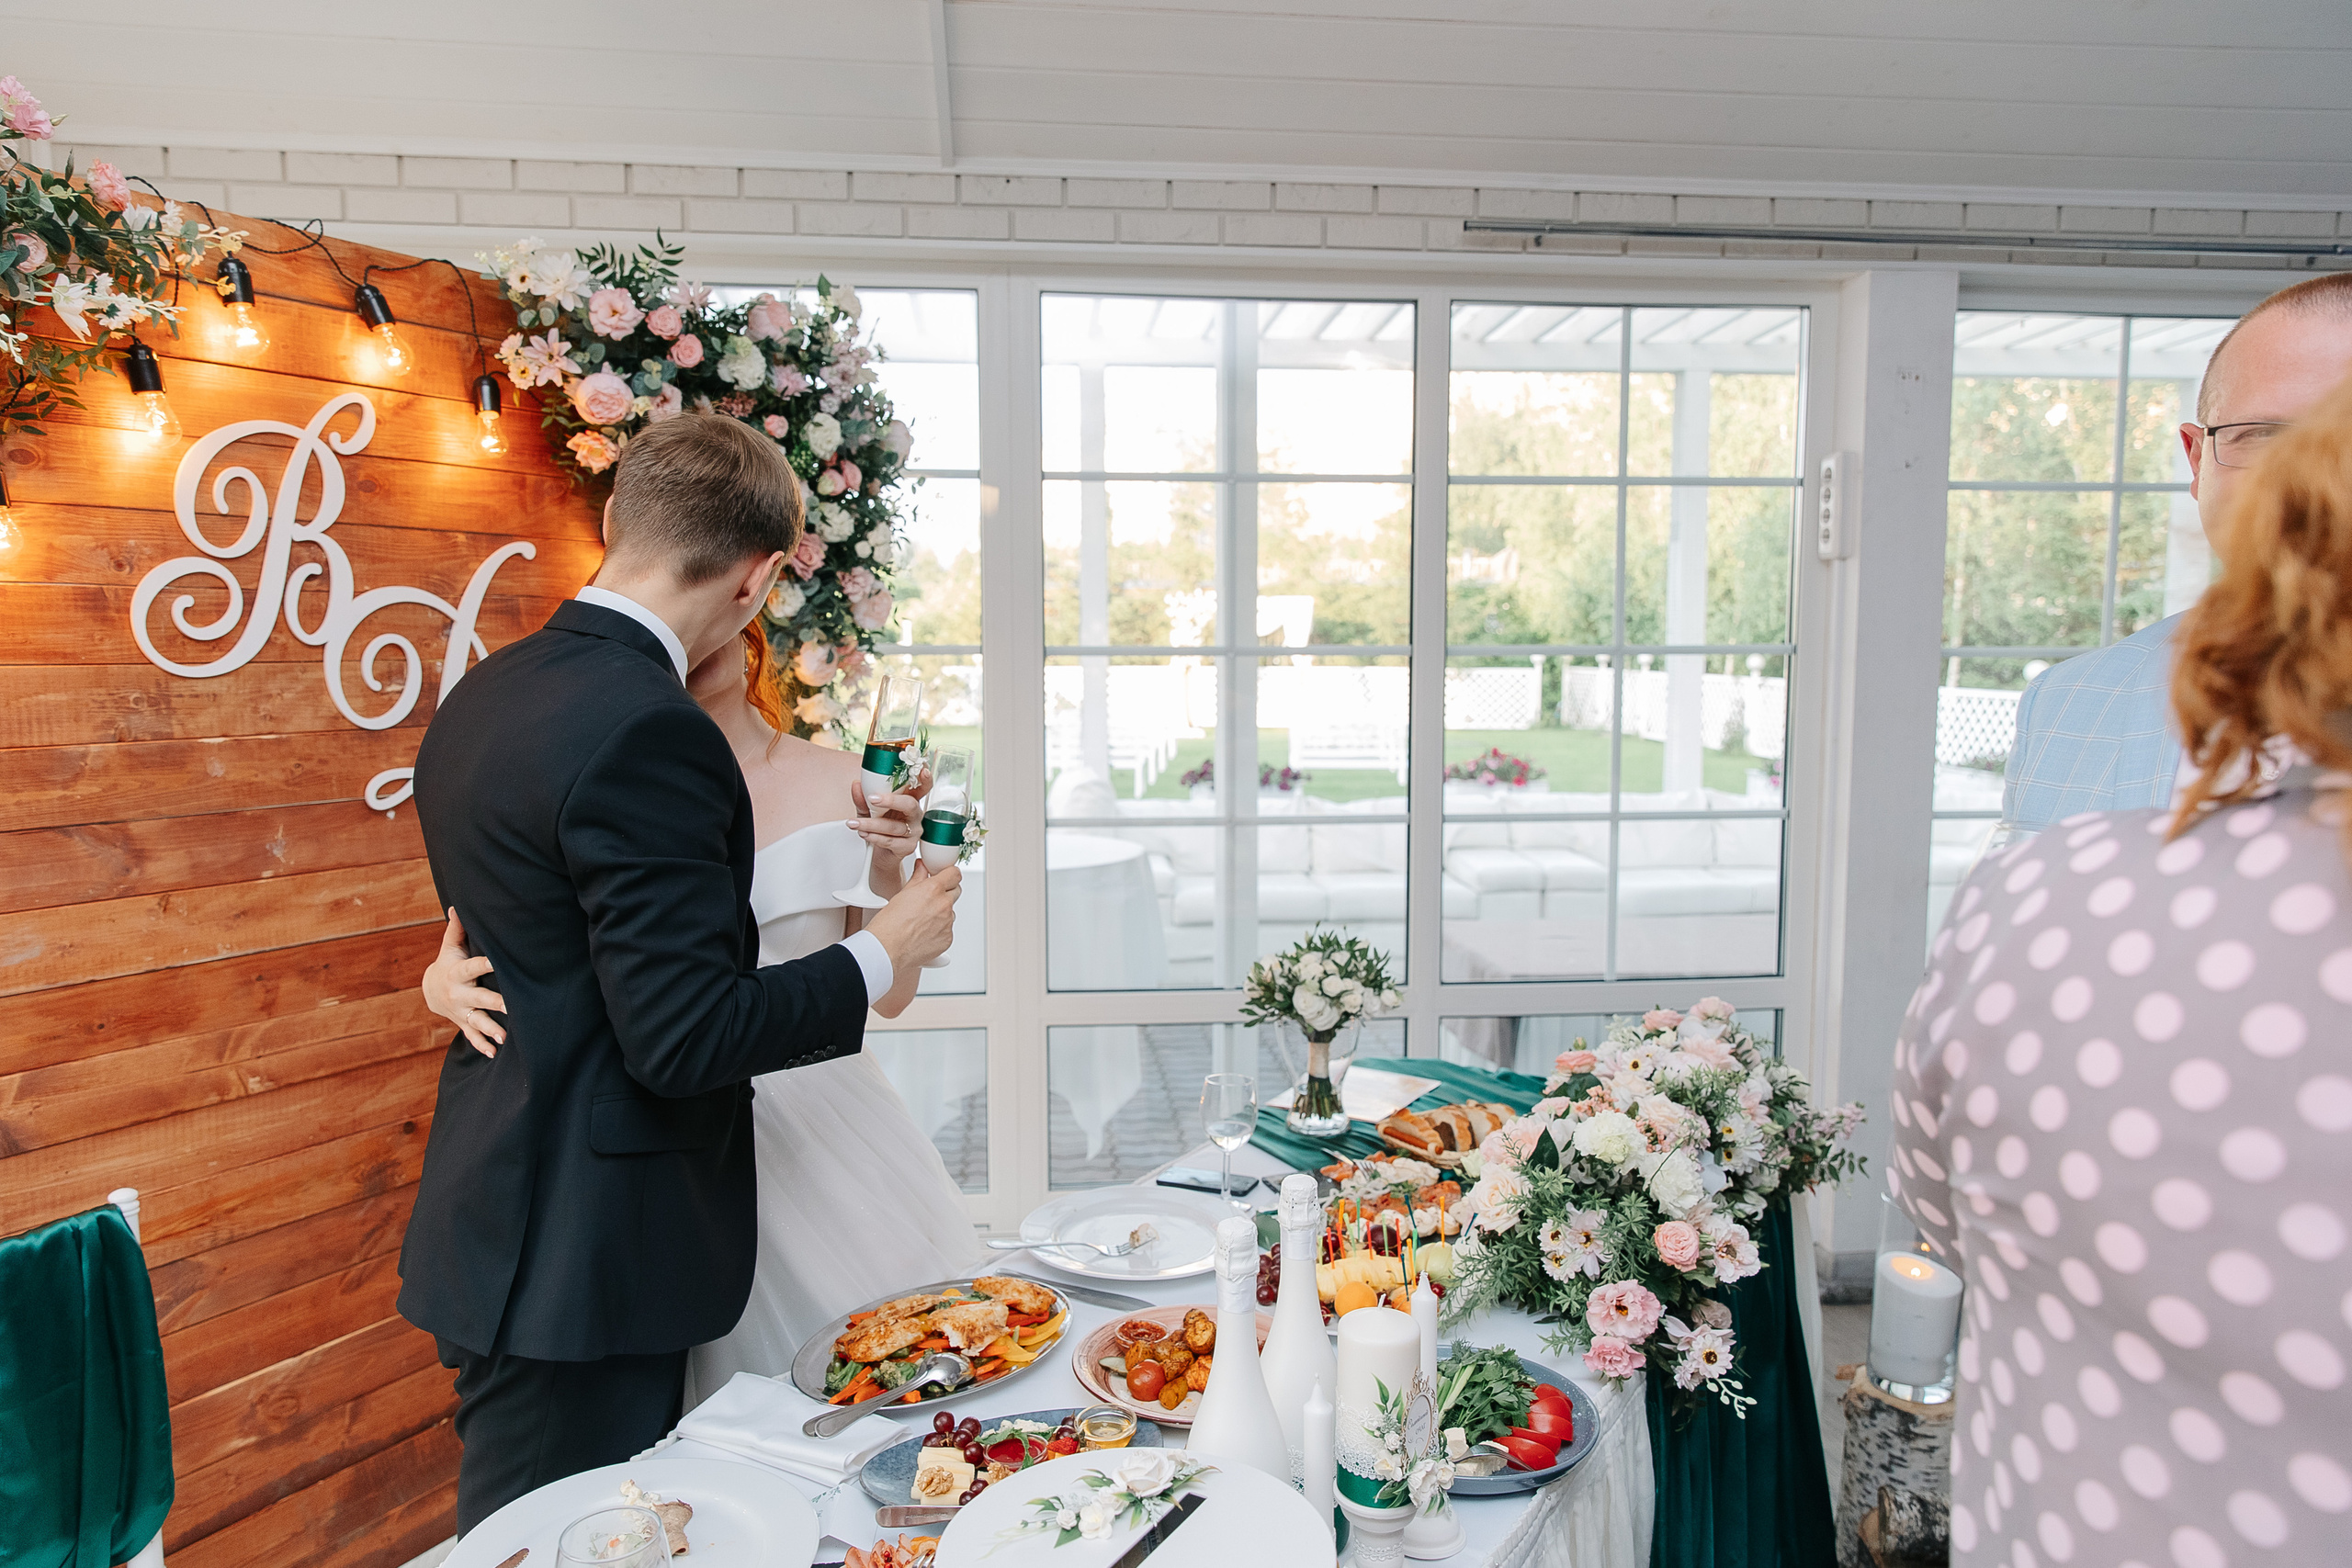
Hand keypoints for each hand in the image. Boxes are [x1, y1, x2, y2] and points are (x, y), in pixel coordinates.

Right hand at [422, 908, 505, 1059]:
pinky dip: (482, 1046)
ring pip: (477, 1021)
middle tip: (512, 1007)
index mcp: (458, 973)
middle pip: (479, 998)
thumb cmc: (449, 962)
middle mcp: (459, 994)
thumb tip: (457, 906)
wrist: (431, 989)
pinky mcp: (463, 1023)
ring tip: (504, 1037)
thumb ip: (457, 929)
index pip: (473, 967)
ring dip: (490, 1030)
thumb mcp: (450, 946)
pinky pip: (472, 1036)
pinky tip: (495, 1054)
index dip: (485, 964)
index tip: (499, 962)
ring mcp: (461, 1011)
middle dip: (495, 1004)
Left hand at [848, 768, 924, 880]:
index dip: (925, 779)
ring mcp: (914, 832)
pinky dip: (874, 837)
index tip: (922, 770)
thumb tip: (856, 785)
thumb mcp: (868, 812)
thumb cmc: (879, 829)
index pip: (921, 787)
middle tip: (872, 798)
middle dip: (890, 800)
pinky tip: (864, 834)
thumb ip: (863, 800)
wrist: (880, 856)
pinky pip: (891, 841)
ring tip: (855, 823)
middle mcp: (915, 815)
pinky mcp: (908, 847)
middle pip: (910, 804)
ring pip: (895, 826)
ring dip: (871, 824)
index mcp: (909, 801)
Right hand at [861, 860, 961, 973]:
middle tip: (931, 898)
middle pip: (956, 891)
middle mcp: (943, 905)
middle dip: (946, 892)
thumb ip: (917, 878)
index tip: (945, 877)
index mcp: (933, 890)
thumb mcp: (902, 893)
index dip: (949, 874)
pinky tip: (923, 933)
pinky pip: (948, 930)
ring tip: (922, 920)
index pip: (954, 874)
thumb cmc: (889, 924)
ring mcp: (947, 923)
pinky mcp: (947, 939)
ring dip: (942, 913)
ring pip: (951, 912)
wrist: (887, 948)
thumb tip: (922, 868)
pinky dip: (939, 930)